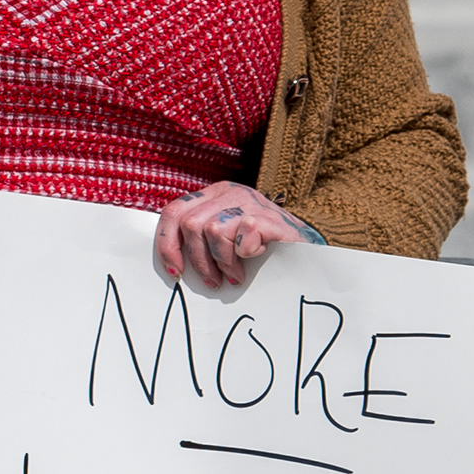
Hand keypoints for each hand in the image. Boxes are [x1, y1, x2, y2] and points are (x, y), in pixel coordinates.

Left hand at [154, 181, 308, 289]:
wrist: (306, 249)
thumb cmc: (262, 248)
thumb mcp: (225, 238)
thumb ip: (200, 240)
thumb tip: (170, 264)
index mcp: (213, 195)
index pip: (174, 212)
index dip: (168, 244)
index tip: (175, 272)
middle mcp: (229, 192)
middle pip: (189, 224)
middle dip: (198, 260)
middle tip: (213, 281)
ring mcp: (249, 201)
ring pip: (212, 230)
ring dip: (222, 261)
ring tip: (235, 275)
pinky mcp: (267, 216)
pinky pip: (241, 234)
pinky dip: (243, 254)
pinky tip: (254, 259)